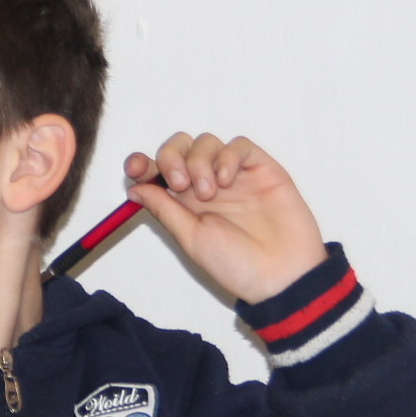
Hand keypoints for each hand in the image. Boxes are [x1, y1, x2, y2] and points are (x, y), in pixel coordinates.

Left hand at [124, 135, 327, 304]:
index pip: (156, 172)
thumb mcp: (191, 238)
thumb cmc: (237, 265)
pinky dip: (227, 156)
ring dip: (200, 161)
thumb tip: (133, 188)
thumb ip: (165, 209)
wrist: (282, 275)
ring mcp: (234, 175)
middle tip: (180, 183)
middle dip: (171, 156)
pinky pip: (239, 145)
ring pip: (206, 142)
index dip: (142, 164)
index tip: (136, 167)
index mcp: (185, 203)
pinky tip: (227, 180)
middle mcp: (206, 185)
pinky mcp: (261, 168)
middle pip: (179, 148)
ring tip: (211, 192)